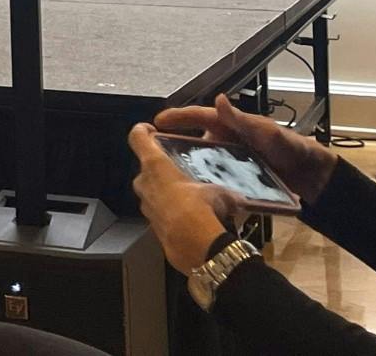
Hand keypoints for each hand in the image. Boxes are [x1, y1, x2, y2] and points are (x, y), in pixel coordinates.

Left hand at [130, 124, 235, 272]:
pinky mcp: (150, 225)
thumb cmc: (202, 207)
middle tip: (181, 172)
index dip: (141, 130)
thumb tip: (238, 196)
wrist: (194, 246)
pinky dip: (169, 212)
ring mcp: (144, 205)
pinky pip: (159, 212)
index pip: (137, 137)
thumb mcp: (220, 192)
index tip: (149, 129)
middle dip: (162, 169)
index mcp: (155, 164)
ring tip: (188, 198)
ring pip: (152, 191)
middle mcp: (144, 182)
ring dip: (165, 192)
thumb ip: (222, 188)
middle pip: (147, 168)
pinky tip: (188, 219)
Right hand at [154, 93, 336, 203]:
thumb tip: (219, 100)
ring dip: (188, 167)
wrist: (314, 177)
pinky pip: (216, 178)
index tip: (154, 123)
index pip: (197, 116)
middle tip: (154, 154)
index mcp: (230, 124)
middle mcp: (226, 140)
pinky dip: (206, 183)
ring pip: (203, 161)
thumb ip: (242, 119)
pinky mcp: (237, 177)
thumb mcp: (267, 132)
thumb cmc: (292, 148)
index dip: (176, 118)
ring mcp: (231, 159)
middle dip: (174, 145)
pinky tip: (196, 193)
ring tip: (170, 177)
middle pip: (194, 140)